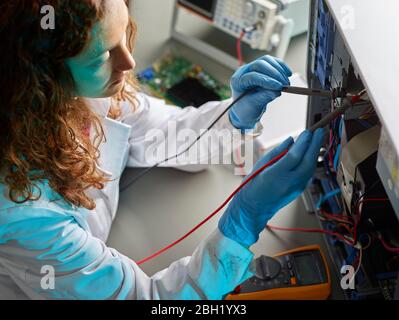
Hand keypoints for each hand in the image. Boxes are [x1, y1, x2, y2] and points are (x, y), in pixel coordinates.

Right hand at [218, 129, 324, 246]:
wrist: (253, 208)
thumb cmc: (253, 185)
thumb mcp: (261, 164)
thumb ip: (277, 151)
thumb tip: (291, 141)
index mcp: (275, 175)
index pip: (294, 155)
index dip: (303, 142)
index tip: (307, 132)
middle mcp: (288, 182)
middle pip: (307, 161)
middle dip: (315, 145)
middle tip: (319, 131)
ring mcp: (295, 188)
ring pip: (310, 168)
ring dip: (315, 153)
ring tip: (317, 140)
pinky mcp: (299, 191)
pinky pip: (308, 174)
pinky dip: (310, 162)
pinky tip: (310, 154)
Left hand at [229, 55, 291, 129]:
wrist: (246, 108)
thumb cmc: (245, 108)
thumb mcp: (253, 105)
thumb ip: (264, 97)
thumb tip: (276, 91)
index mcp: (237, 81)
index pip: (252, 76)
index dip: (267, 80)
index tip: (278, 87)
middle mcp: (243, 72)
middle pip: (259, 64)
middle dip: (274, 73)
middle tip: (284, 84)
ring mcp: (252, 68)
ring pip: (267, 60)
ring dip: (279, 69)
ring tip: (286, 81)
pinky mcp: (261, 68)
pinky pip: (272, 62)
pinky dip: (281, 67)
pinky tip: (287, 74)